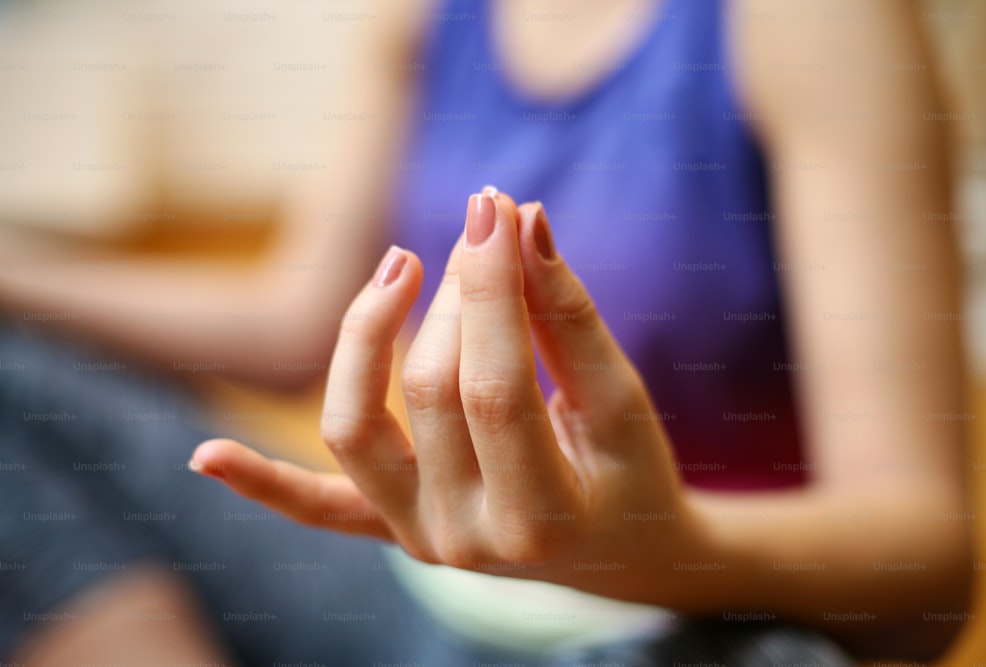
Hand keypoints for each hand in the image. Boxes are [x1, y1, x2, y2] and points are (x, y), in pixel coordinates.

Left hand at [190, 188, 701, 602]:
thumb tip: (525, 223)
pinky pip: (320, 509)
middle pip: (429, 391)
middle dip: (455, 294)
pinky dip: (265, 484)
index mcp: (538, 517)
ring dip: (368, 336)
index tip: (498, 207)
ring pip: (357, 427)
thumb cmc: (632, 473)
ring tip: (402, 266)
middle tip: (485, 225)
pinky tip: (206, 457)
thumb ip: (571, 318)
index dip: (491, 288)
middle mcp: (462, 541)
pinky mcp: (391, 529)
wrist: (619, 552)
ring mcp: (417, 539)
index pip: (493, 383)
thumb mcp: (622, 402)